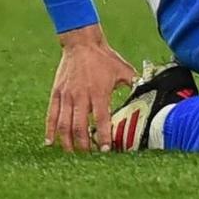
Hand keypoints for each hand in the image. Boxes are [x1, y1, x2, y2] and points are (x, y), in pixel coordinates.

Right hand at [45, 25, 135, 152]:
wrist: (82, 42)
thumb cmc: (104, 57)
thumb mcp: (124, 70)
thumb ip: (135, 84)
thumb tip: (148, 93)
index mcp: (98, 92)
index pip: (101, 120)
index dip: (103, 137)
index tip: (105, 151)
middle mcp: (81, 96)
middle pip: (80, 127)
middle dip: (84, 145)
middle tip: (89, 156)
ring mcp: (67, 95)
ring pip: (64, 125)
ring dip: (67, 142)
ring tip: (71, 154)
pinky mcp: (57, 93)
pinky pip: (51, 115)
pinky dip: (49, 130)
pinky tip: (49, 142)